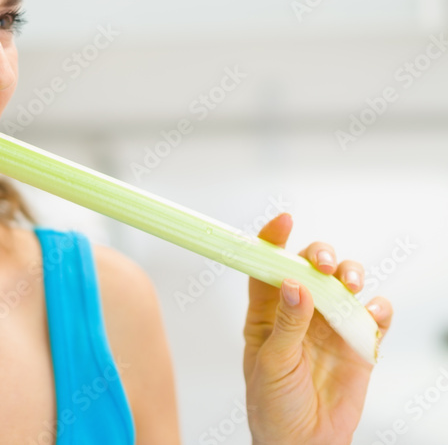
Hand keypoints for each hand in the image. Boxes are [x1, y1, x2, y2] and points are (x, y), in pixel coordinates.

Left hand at [242, 213, 392, 444]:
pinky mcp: (358, 344)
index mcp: (266, 312)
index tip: (284, 222)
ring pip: (344, 285)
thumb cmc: (273, 405)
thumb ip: (286, 323)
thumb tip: (293, 284)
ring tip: (346, 284)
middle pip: (310, 268)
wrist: (303, 444)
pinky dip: (376, 307)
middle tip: (322, 265)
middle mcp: (299, 312)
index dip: (273, 240)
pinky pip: (372, 316)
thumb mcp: (271, 362)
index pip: (268, 266)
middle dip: (319, 256)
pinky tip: (370, 311)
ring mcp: (329, 325)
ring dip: (349, 275)